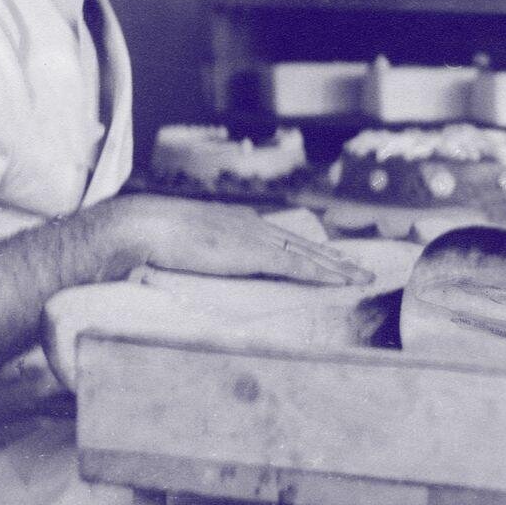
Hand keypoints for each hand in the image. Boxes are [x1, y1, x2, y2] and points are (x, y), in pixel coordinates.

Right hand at [79, 195, 371, 286]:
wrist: (143, 226)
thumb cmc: (151, 238)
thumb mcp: (183, 245)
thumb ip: (199, 254)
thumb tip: (195, 266)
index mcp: (237, 222)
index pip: (282, 238)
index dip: (308, 249)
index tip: (329, 257)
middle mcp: (253, 225)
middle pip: (303, 244)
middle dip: (333, 258)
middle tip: (359, 268)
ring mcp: (255, 237)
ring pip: (308, 255)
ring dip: (337, 269)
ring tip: (362, 278)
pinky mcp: (254, 253)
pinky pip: (296, 266)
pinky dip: (321, 274)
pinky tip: (340, 282)